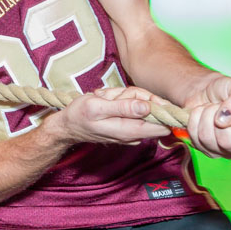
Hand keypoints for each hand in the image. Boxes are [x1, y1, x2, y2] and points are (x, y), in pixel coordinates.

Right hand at [46, 86, 170, 144]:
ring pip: (142, 104)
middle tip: (115, 96)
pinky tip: (108, 101)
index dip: (160, 108)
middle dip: (136, 96)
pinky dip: (122, 100)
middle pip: (153, 109)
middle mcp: (134, 133)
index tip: (147, 98)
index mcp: (129, 131)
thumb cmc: (79, 115)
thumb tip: (147, 107)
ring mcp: (132, 129)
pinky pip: (133, 106)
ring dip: (125, 96)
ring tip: (107, 98)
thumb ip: (122, 107)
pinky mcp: (128, 124)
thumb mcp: (97, 107)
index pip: (162, 125)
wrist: (67, 126)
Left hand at [183, 74, 230, 164]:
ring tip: (211, 108)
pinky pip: (193, 137)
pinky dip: (194, 119)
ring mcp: (221, 151)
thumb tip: (225, 120)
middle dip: (219, 117)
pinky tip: (202, 114)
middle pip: (227, 143)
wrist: (204, 91)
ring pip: (206, 139)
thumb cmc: (226, 90)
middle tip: (221, 106)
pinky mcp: (203, 148)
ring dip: (205, 116)